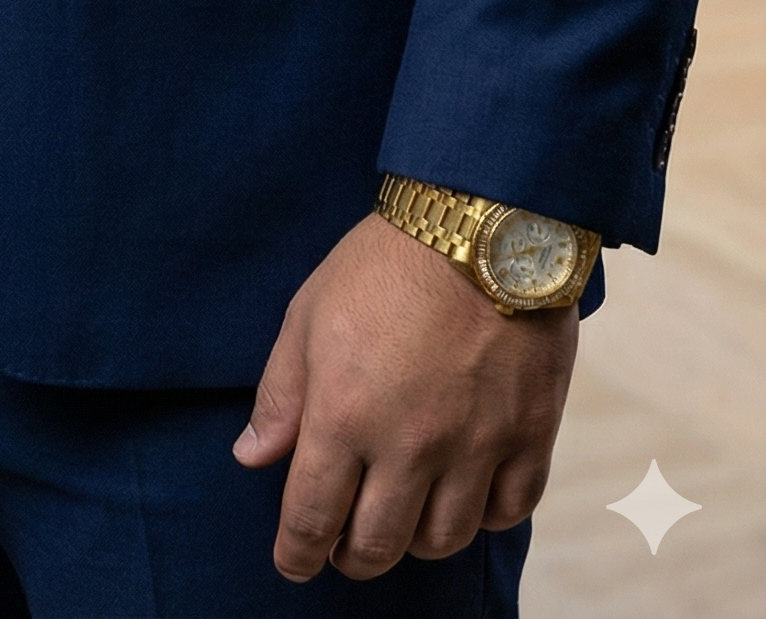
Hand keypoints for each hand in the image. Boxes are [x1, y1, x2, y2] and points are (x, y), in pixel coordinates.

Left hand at [235, 213, 576, 582]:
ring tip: (405, 516)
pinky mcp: (529, 434)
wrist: (482, 220)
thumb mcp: (308, 313)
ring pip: (443, 541)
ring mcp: (475, 445)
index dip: (297, 554)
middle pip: (377, 547)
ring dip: (416, 540)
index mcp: (344, 416)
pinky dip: (484, 516)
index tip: (295, 562)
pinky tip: (466, 495)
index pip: (310, 520)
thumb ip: (280, 395)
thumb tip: (253, 457)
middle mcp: (409, 445)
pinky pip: (508, 512)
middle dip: (352, 557)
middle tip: (347, 545)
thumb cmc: (384, 263)